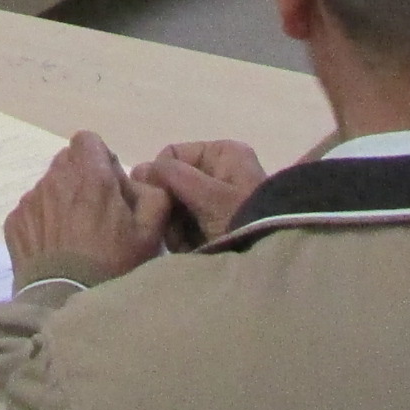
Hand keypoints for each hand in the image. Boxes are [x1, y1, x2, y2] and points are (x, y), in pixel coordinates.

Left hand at [4, 131, 169, 287]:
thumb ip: (152, 194)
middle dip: (81, 178)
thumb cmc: (112, 265)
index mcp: (91, 176)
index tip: (108, 185)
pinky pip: (31, 210)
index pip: (88, 139)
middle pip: (67, 161)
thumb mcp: (150, 232)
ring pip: (48, 186)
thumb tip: (135, 181)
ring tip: (73, 236)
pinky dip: (42, 221)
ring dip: (61, 200)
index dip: (100, 158)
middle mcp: (55, 179)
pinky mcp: (14, 221)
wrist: (65, 301)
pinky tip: (54, 248)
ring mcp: (31, 200)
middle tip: (95, 212)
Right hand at [132, 138, 267, 245]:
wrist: (270, 256)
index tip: (160, 202)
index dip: (160, 178)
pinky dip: (186, 239)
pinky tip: (192, 249)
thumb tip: (140, 169)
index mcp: (222, 153)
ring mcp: (218, 198)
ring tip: (187, 243)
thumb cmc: (241, 219)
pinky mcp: (216, 223)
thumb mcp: (208, 195)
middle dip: (170, 209)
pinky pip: (188, 225)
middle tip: (176, 230)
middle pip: (173, 183)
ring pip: (177, 208)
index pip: (172, 155)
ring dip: (176, 228)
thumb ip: (173, 176)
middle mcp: (220, 170)